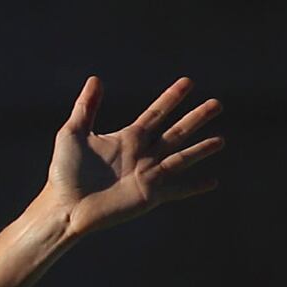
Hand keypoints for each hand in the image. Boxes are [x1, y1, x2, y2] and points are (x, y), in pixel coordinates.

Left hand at [47, 76, 223, 236]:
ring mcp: (148, 175)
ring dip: (202, 148)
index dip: (172, 98)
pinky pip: (177, 189)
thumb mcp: (73, 133)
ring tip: (221, 140)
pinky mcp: (149, 195)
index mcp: (128, 138)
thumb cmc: (64, 174)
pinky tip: (213, 182)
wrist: (64, 207)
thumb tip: (95, 79)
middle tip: (217, 104)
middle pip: (176, 132)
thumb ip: (86, 107)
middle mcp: (142, 155)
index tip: (189, 83)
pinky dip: (195, 186)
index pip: (156, 113)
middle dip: (196, 118)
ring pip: (182, 157)